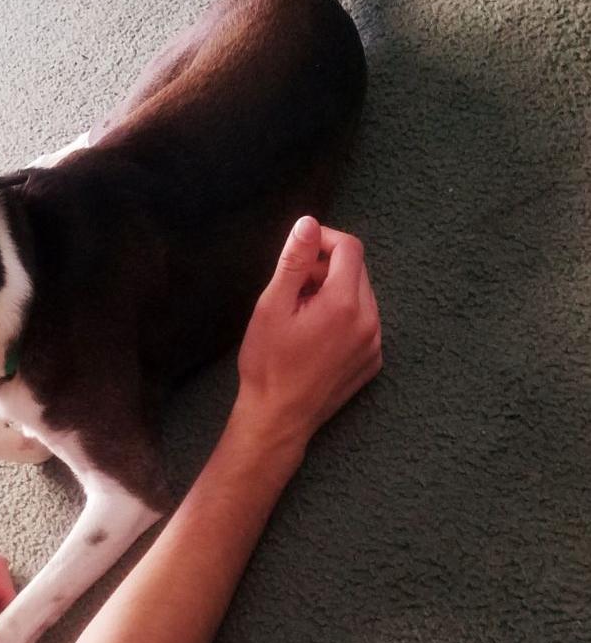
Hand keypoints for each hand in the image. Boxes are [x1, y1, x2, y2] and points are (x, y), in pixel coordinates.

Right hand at [235, 216, 381, 452]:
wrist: (278, 419)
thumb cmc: (268, 365)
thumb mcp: (272, 306)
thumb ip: (294, 261)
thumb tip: (308, 223)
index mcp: (345, 304)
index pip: (350, 248)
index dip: (324, 239)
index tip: (299, 250)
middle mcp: (369, 321)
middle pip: (357, 271)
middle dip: (326, 268)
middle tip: (293, 286)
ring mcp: (374, 344)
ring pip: (361, 297)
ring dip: (335, 292)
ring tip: (301, 313)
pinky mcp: (372, 362)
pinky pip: (364, 323)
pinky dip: (344, 318)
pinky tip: (316, 336)